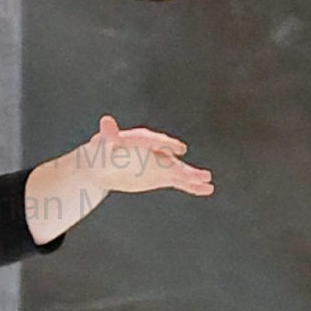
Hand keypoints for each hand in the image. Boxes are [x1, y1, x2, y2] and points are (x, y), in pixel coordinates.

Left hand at [79, 115, 213, 198]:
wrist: (104, 165)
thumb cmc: (103, 150)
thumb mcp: (104, 142)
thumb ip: (109, 134)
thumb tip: (106, 121)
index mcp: (143, 139)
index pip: (155, 141)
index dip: (165, 145)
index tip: (177, 149)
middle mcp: (156, 151)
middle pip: (171, 159)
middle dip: (183, 167)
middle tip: (199, 173)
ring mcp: (162, 164)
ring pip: (179, 171)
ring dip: (192, 176)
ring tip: (207, 180)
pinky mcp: (163, 176)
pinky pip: (180, 181)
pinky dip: (192, 185)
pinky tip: (207, 189)